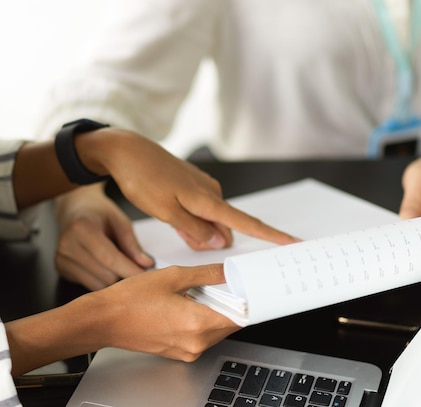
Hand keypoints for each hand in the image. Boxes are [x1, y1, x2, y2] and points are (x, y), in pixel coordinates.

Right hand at [54, 184, 153, 289]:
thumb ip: (132, 244)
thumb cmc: (99, 214)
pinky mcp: (62, 270)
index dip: (131, 270)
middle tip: (139, 269)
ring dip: (116, 280)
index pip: (110, 258)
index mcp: (82, 229)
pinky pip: (91, 286)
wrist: (75, 209)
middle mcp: (68, 246)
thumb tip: (146, 264)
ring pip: (100, 285)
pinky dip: (104, 281)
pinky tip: (107, 268)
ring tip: (121, 265)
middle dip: (126, 275)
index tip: (149, 277)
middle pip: (106, 275)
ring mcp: (62, 259)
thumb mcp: (120, 221)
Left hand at [77, 128, 298, 249]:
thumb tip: (221, 241)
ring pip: (211, 221)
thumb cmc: (142, 178)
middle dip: (211, 241)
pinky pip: (201, 211)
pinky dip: (192, 221)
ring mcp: (202, 189)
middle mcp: (211, 193)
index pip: (247, 223)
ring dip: (198, 231)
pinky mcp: (193, 186)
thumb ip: (194, 229)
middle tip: (181, 234)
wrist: (127, 150)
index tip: (293, 243)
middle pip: (225, 228)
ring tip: (170, 220)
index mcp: (208, 201)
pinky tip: (173, 215)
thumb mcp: (165, 211)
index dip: (272, 236)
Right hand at [89, 263, 238, 361]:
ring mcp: (187, 351)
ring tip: (196, 296)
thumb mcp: (173, 276)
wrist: (104, 321)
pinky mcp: (179, 354)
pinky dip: (201, 322)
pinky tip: (186, 307)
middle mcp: (196, 343)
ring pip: (216, 331)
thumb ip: (207, 274)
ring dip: (215, 313)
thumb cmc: (130, 300)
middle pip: (230, 325)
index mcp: (198, 323)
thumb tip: (228, 272)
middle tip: (221, 287)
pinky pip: (201, 337)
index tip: (252, 293)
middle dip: (231, 305)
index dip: (249, 303)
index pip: (241, 318)